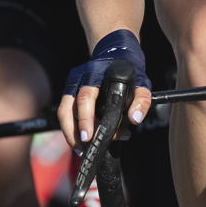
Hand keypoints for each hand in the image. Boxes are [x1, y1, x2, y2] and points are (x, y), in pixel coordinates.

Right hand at [58, 29, 150, 148]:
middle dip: (74, 131)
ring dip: (70, 134)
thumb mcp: (141, 84)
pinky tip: (81, 143)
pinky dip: (72, 129)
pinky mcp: (69, 93)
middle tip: (85, 149)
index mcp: (95, 74)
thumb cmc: (129, 73)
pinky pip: (66, 114)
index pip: (86, 97)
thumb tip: (135, 120)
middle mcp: (79, 78)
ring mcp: (71, 85)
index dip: (86, 118)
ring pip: (63, 112)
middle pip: (68, 108)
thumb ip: (142, 100)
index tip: (90, 137)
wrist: (117, 56)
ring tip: (82, 150)